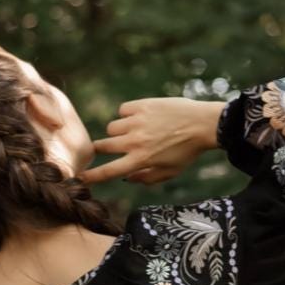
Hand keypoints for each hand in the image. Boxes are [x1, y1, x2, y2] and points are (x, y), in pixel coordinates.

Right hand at [77, 97, 225, 186]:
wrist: (204, 124)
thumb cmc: (187, 151)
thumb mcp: (169, 172)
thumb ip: (146, 179)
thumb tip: (127, 178)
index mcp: (140, 160)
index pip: (109, 171)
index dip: (92, 176)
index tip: (80, 177)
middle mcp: (134, 142)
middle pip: (103, 146)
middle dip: (99, 149)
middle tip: (104, 148)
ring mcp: (137, 122)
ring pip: (112, 127)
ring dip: (118, 131)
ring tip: (133, 131)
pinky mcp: (142, 106)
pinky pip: (123, 110)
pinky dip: (128, 114)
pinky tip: (140, 117)